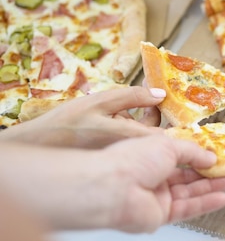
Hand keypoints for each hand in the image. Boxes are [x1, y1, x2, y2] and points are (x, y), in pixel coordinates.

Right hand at [2, 86, 164, 147]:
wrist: (38, 145)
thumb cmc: (68, 123)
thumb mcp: (102, 101)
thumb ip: (134, 97)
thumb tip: (160, 94)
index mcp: (132, 139)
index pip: (167, 132)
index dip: (169, 111)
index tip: (163, 91)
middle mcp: (130, 151)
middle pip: (155, 130)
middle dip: (152, 107)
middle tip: (145, 85)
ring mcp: (122, 154)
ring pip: (140, 132)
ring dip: (136, 113)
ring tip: (122, 98)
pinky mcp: (113, 154)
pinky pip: (127, 136)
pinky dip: (124, 121)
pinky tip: (109, 112)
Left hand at [100, 135, 224, 231]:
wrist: (113, 188)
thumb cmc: (133, 160)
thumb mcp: (168, 145)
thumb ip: (193, 152)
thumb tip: (210, 158)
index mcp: (151, 156)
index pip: (180, 156)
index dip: (198, 156)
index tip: (217, 155)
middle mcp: (154, 176)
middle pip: (187, 176)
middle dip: (209, 173)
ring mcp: (157, 197)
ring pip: (190, 193)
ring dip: (211, 188)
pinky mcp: (160, 216)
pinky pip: (187, 209)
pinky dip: (204, 204)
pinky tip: (221, 198)